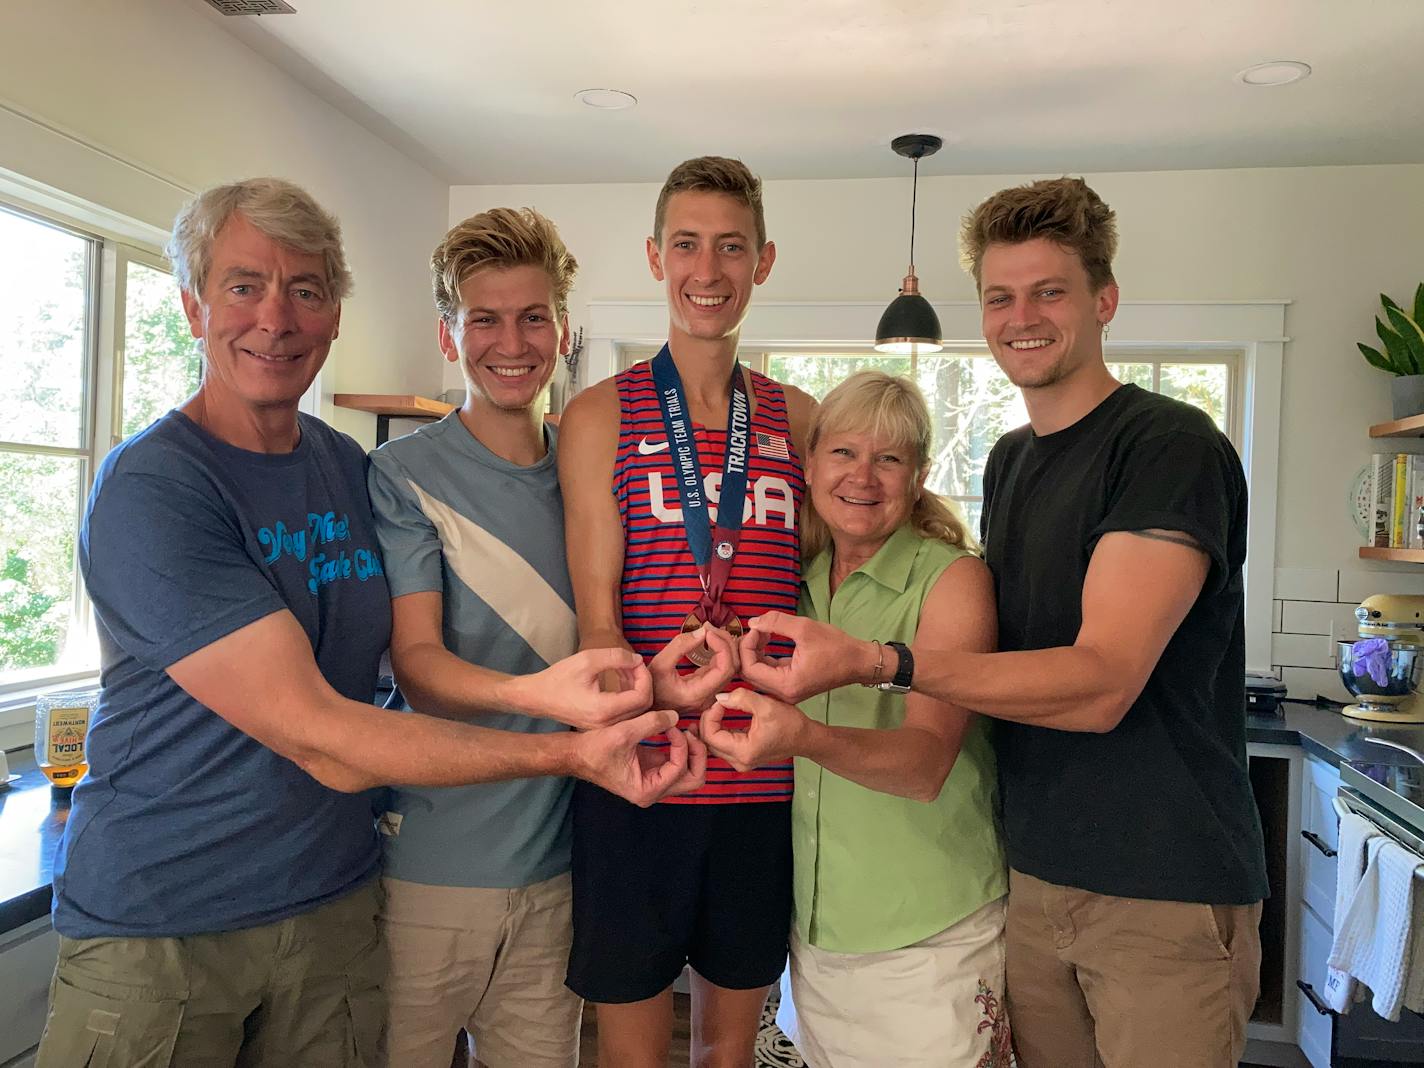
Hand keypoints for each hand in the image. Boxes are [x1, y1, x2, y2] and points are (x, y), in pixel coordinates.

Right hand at [512, 648, 652, 728]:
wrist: (537, 697)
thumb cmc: (559, 677)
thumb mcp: (587, 659)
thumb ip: (616, 657)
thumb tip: (638, 660)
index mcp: (604, 709)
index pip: (642, 697)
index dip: (645, 677)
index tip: (636, 662)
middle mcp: (607, 724)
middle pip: (643, 707)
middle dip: (643, 682)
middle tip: (634, 664)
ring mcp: (604, 728)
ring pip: (636, 711)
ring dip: (636, 688)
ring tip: (626, 668)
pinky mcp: (602, 726)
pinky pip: (625, 713)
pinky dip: (628, 695)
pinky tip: (620, 678)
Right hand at [574, 709, 706, 806]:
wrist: (576, 754)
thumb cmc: (594, 749)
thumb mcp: (623, 733)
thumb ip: (651, 723)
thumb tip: (676, 716)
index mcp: (646, 790)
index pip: (680, 770)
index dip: (682, 745)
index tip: (672, 727)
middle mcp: (653, 792)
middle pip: (693, 779)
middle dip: (697, 755)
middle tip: (691, 732)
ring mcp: (654, 782)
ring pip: (688, 773)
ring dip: (692, 751)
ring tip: (688, 729)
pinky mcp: (651, 771)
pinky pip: (676, 763)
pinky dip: (681, 748)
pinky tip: (678, 730)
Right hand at [648, 625, 737, 713]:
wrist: (647, 705)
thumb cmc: (650, 688)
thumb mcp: (659, 664)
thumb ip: (680, 646)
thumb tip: (702, 631)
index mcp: (698, 694)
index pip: (725, 669)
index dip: (722, 646)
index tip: (708, 632)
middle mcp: (710, 697)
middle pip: (733, 667)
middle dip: (726, 642)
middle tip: (709, 627)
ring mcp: (711, 693)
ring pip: (732, 667)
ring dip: (725, 645)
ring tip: (710, 630)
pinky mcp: (709, 687)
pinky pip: (723, 667)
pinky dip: (721, 651)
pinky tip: (711, 639)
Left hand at [700, 688, 809, 771]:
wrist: (806, 738)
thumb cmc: (790, 723)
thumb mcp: (766, 705)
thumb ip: (740, 698)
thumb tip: (719, 697)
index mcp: (744, 752)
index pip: (710, 735)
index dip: (710, 715)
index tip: (720, 701)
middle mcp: (740, 762)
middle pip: (709, 742)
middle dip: (708, 720)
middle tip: (717, 703)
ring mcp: (741, 762)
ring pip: (714, 744)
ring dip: (712, 725)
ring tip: (718, 707)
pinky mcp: (744, 758)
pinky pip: (723, 745)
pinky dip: (720, 730)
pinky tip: (722, 716)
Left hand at [738, 611, 871, 702]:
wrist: (859, 661)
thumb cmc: (836, 647)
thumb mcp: (805, 628)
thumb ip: (775, 622)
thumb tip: (753, 622)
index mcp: (786, 685)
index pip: (749, 669)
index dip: (747, 646)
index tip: (758, 628)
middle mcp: (784, 694)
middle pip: (750, 674)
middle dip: (748, 649)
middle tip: (758, 629)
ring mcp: (787, 692)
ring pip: (758, 673)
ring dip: (755, 652)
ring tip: (764, 631)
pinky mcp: (791, 686)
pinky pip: (769, 673)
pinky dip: (765, 657)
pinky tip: (769, 640)